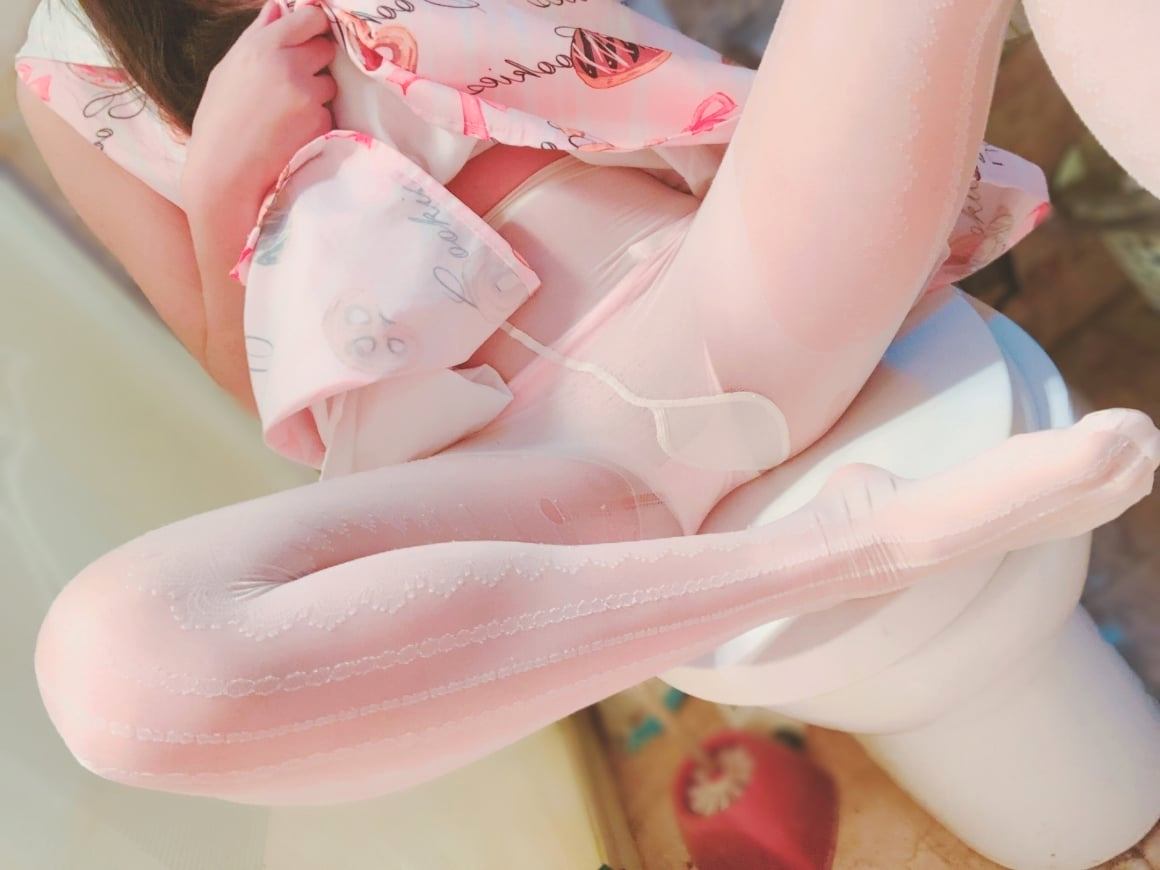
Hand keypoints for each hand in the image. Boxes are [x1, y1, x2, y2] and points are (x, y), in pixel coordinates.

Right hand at [181, 0, 336, 216]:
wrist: (226, 171)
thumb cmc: (219, 120)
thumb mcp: (228, 69)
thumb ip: (257, 36)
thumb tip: (278, 8)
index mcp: (263, 46)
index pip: (311, 17)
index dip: (314, 26)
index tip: (311, 35)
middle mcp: (290, 65)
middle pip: (326, 49)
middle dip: (316, 60)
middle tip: (293, 80)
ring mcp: (308, 95)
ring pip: (329, 84)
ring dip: (316, 93)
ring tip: (286, 111)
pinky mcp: (320, 122)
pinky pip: (327, 113)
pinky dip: (315, 120)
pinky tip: (291, 132)